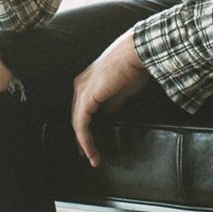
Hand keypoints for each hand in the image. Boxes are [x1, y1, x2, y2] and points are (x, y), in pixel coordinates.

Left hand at [72, 30, 148, 167]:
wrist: (135, 53)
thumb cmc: (132, 66)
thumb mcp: (121, 89)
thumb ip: (112, 101)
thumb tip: (108, 113)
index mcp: (88, 81)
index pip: (82, 109)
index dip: (85, 128)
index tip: (90, 143)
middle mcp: (81, 84)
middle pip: (77, 117)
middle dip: (82, 138)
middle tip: (88, 155)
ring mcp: (82, 90)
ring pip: (77, 123)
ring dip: (84, 143)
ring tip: (92, 158)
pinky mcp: (87, 97)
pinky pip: (81, 124)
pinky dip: (85, 139)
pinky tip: (90, 150)